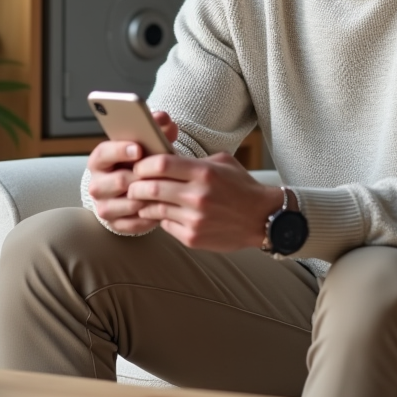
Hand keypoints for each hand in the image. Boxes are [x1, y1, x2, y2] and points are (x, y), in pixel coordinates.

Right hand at [86, 111, 179, 233]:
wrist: (136, 187)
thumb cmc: (142, 161)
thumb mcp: (147, 142)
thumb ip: (155, 127)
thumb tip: (163, 118)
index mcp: (100, 160)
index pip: (103, 153)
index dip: (120, 150)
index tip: (138, 149)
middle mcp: (97, 184)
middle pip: (116, 181)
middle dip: (139, 178)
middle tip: (157, 175)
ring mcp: (104, 205)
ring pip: (123, 204)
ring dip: (145, 198)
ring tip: (163, 192)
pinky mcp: (115, 224)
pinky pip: (131, 223)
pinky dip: (148, 217)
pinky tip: (161, 209)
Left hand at [126, 151, 281, 251]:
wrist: (263, 217)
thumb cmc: (241, 186)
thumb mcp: (221, 163)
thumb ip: (193, 161)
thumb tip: (162, 158)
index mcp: (204, 173)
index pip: (161, 164)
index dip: (144, 164)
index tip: (140, 166)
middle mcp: (198, 196)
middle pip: (151, 187)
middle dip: (137, 185)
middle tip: (133, 184)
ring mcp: (195, 219)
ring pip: (154, 209)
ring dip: (144, 204)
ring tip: (143, 200)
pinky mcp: (193, 237)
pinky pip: (165, 226)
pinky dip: (160, 219)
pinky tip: (162, 214)